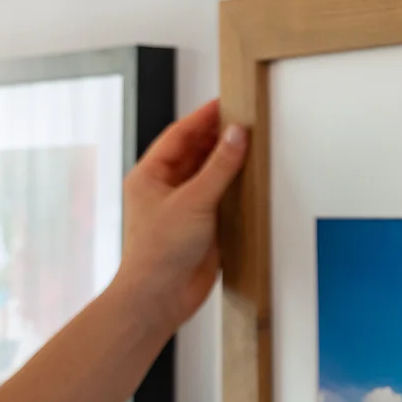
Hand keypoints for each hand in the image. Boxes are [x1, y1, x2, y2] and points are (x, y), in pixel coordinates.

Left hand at [111, 100, 247, 330]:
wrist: (159, 297)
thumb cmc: (158, 253)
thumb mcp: (193, 201)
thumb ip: (219, 167)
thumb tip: (237, 135)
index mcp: (149, 176)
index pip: (179, 135)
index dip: (203, 117)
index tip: (226, 103)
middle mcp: (165, 188)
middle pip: (194, 152)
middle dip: (217, 136)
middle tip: (245, 119)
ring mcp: (183, 207)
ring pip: (208, 173)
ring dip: (228, 160)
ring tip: (252, 143)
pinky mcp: (200, 225)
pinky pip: (220, 196)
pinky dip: (235, 185)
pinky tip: (252, 178)